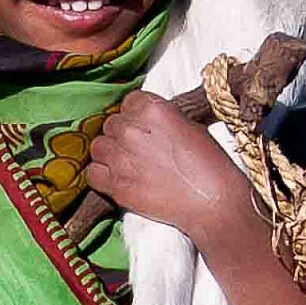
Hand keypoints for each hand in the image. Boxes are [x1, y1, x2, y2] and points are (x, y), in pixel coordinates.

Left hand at [85, 92, 256, 252]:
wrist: (213, 202)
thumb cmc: (210, 165)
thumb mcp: (191, 127)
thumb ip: (162, 119)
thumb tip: (148, 123)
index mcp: (152, 109)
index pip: (128, 102)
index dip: (135, 115)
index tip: (144, 126)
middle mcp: (132, 130)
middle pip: (111, 124)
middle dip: (122, 135)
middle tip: (139, 149)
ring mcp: (121, 159)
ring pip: (98, 147)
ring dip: (109, 153)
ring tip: (126, 163)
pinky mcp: (117, 186)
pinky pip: (92, 174)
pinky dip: (101, 175)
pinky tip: (116, 178)